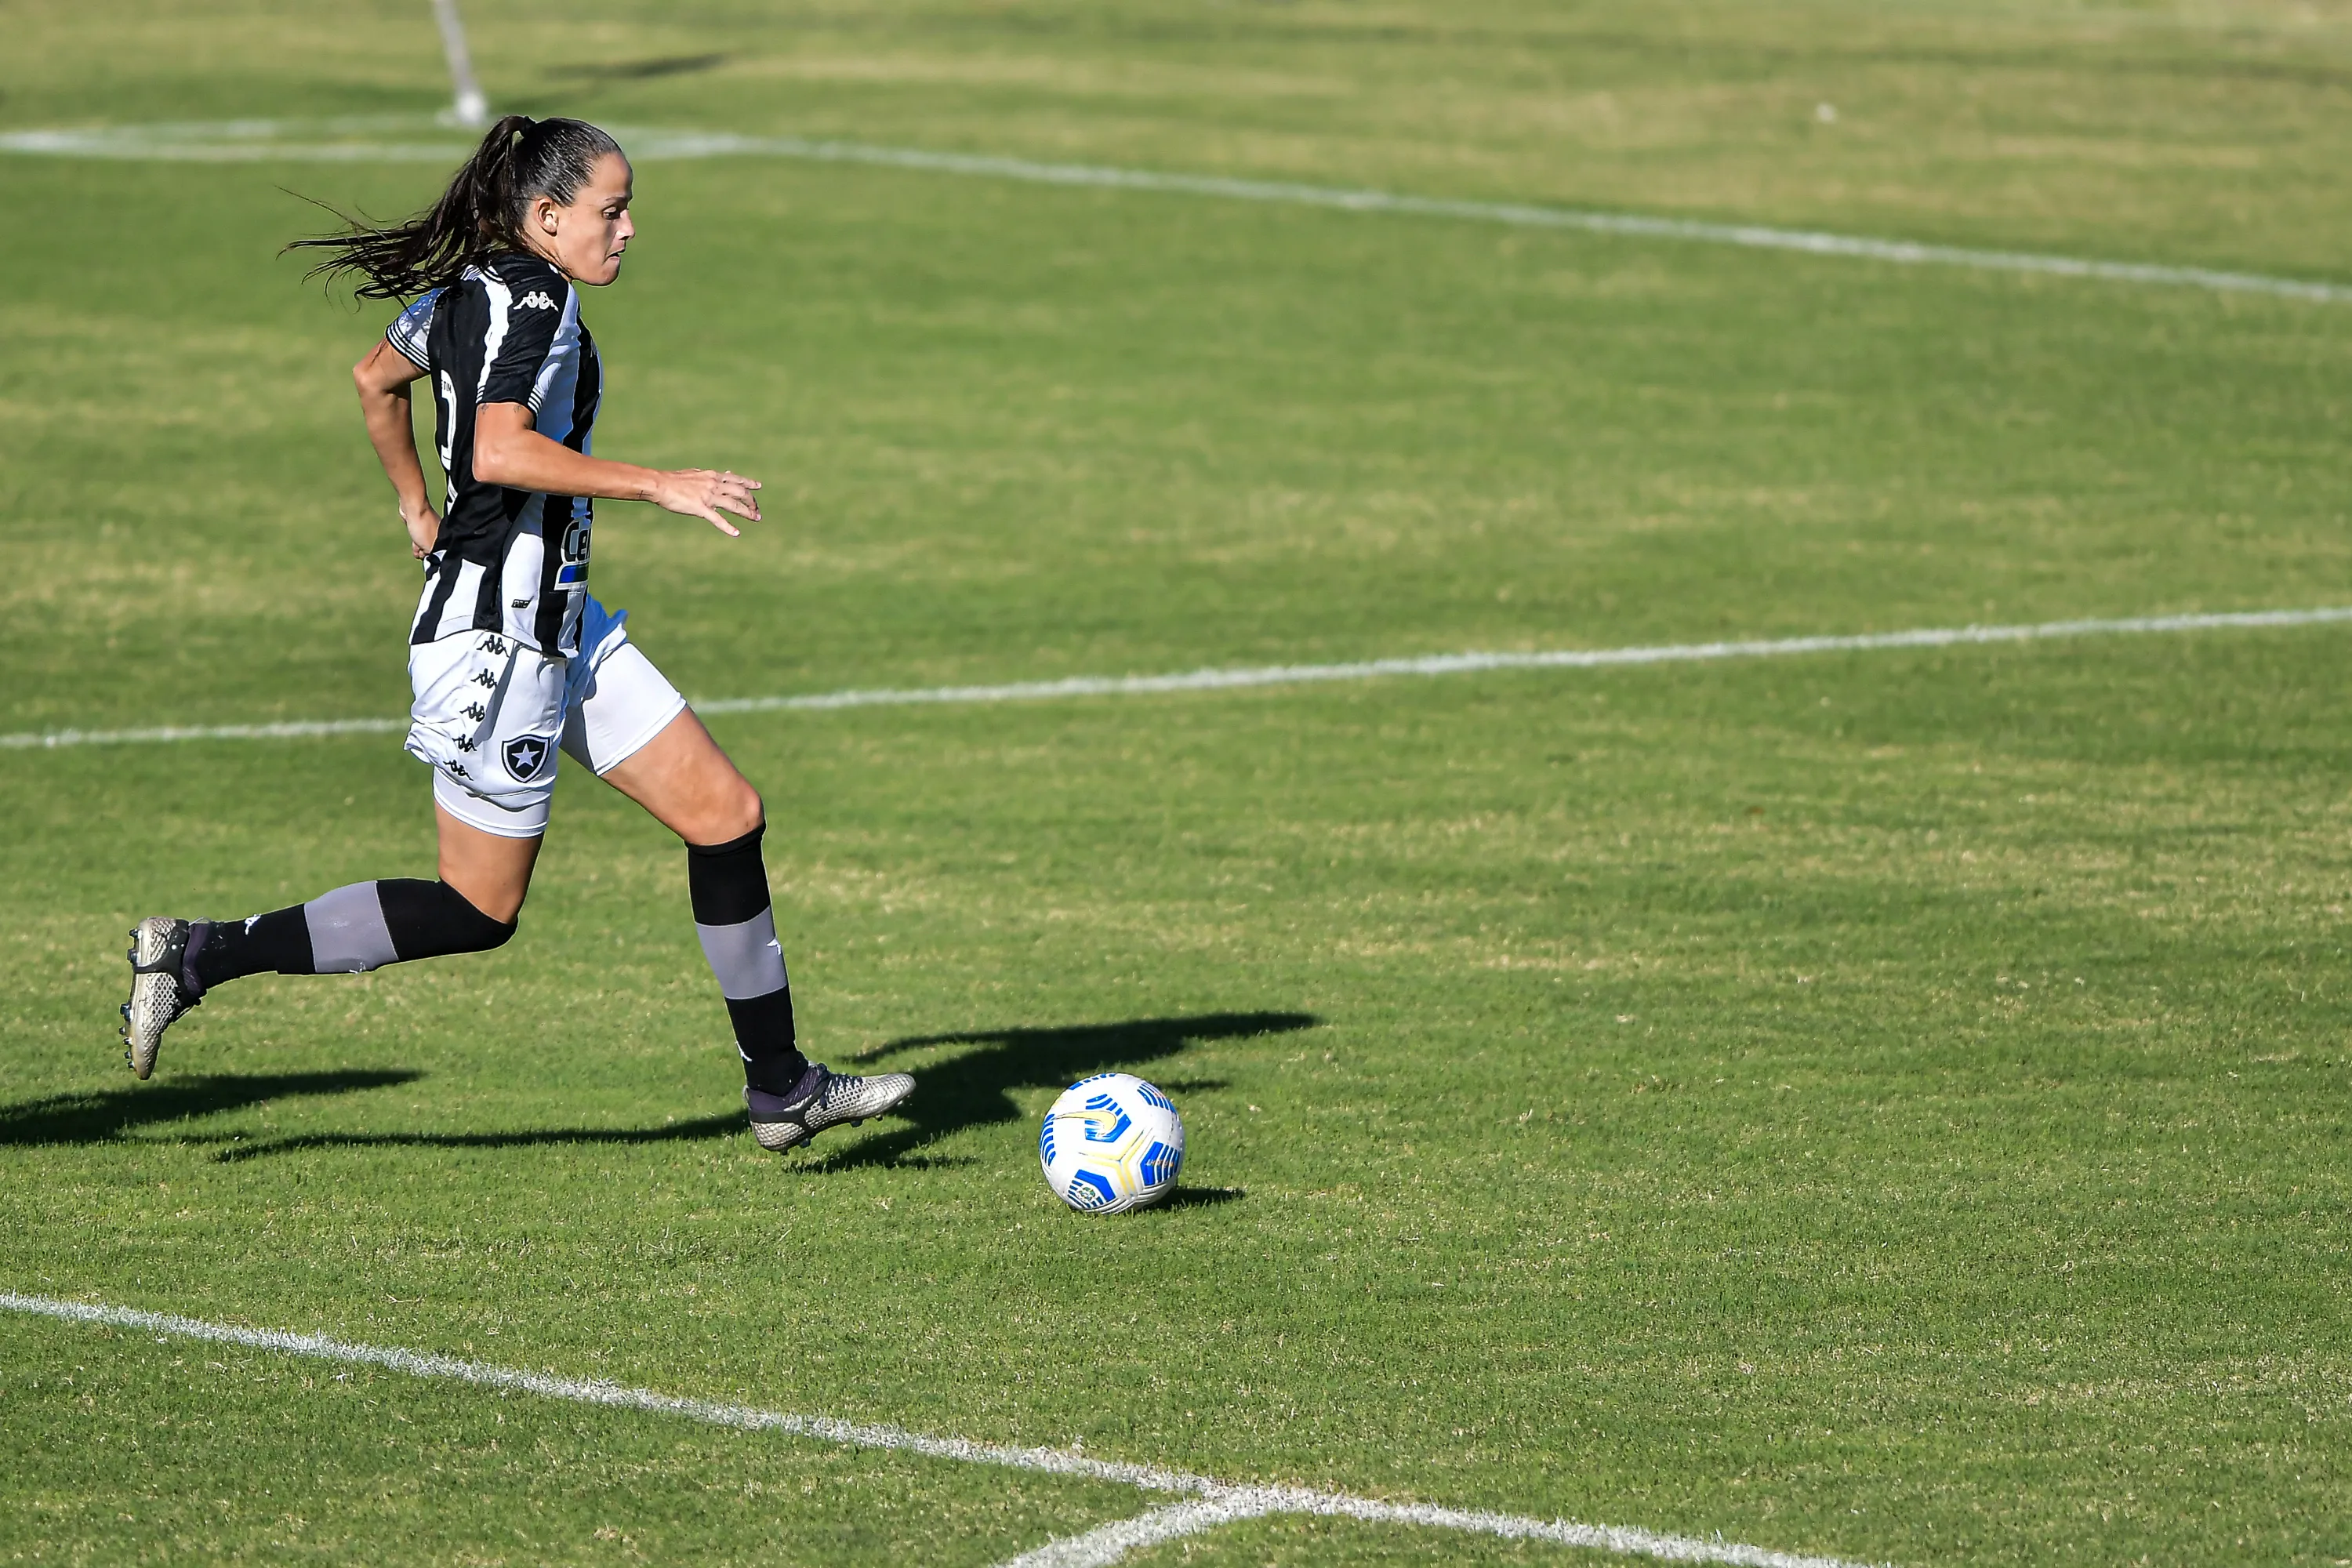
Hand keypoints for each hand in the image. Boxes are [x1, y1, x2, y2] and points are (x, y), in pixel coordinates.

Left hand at [402, 502, 441, 559]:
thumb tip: (433, 560)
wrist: (413, 508)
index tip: (428, 558)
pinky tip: (414, 546)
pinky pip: (419, 538)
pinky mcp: (420, 526)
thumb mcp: (429, 546)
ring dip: (420, 549)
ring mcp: (429, 529)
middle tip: (421, 554)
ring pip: (425, 543)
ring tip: (416, 550)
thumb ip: (432, 555)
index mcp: (444, 537)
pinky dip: (416, 542)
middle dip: (425, 553)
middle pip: (432, 548)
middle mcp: (438, 533)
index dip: (434, 557)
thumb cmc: (423, 526)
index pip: (441, 552)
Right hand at [647, 469, 761, 536]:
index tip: (758, 486)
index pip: (736, 479)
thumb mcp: (696, 474)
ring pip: (734, 505)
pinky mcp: (700, 508)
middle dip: (751, 501)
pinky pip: (717, 519)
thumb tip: (722, 475)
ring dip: (747, 512)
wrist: (659, 484)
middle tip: (757, 510)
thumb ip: (710, 477)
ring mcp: (708, 496)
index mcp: (712, 476)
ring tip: (756, 518)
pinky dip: (728, 527)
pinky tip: (736, 533)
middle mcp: (714, 485)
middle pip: (740, 492)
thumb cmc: (674, 480)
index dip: (749, 483)